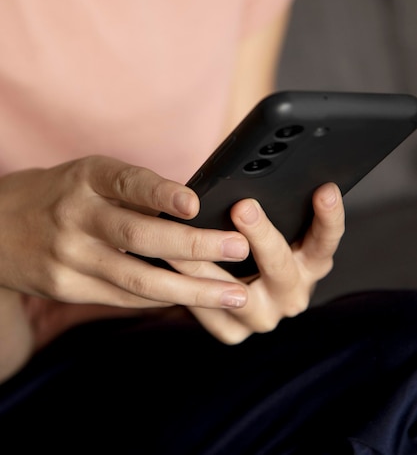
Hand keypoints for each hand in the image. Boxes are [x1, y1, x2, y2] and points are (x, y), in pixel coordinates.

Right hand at [0, 155, 250, 311]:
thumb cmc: (62, 194)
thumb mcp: (90, 176)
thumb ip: (134, 190)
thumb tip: (195, 211)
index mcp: (86, 178)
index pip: (127, 183)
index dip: (161, 193)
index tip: (195, 203)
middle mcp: (75, 216)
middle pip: (139, 235)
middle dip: (194, 247)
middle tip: (237, 248)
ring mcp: (68, 257)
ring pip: (137, 278)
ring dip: (191, 289)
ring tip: (233, 292)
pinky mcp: (66, 288)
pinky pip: (123, 297)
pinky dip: (163, 300)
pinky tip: (196, 302)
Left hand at [169, 183, 344, 343]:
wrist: (232, 283)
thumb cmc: (254, 240)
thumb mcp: (273, 222)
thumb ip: (273, 204)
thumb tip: (258, 171)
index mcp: (312, 263)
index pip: (327, 240)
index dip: (329, 216)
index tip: (325, 190)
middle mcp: (293, 293)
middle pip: (282, 267)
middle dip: (262, 235)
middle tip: (244, 207)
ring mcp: (265, 315)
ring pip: (239, 295)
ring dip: (210, 265)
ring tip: (189, 239)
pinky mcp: (233, 331)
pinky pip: (210, 311)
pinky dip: (190, 287)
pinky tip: (171, 262)